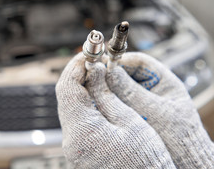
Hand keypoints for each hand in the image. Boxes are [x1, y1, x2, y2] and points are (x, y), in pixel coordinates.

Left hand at [56, 53, 175, 167]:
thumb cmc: (147, 161)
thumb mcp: (131, 121)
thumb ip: (107, 94)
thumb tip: (95, 70)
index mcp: (82, 132)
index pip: (67, 88)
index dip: (77, 66)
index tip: (89, 54)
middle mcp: (71, 142)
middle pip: (66, 98)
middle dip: (80, 76)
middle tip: (97, 63)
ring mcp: (73, 150)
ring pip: (71, 108)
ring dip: (83, 90)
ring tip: (102, 77)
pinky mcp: (79, 153)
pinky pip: (77, 122)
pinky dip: (86, 106)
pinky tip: (101, 98)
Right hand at [106, 52, 213, 168]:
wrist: (185, 160)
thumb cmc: (178, 137)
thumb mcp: (154, 111)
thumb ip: (131, 92)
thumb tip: (109, 72)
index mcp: (163, 80)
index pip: (139, 62)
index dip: (120, 60)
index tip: (103, 63)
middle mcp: (152, 88)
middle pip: (127, 73)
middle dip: (111, 75)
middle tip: (94, 77)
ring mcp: (143, 100)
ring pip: (121, 88)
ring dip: (109, 89)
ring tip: (95, 91)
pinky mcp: (135, 113)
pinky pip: (120, 102)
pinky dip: (110, 102)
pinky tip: (101, 105)